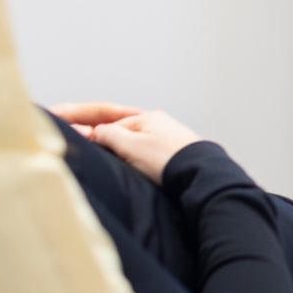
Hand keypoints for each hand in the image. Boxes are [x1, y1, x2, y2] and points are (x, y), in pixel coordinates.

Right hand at [53, 106, 203, 184]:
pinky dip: (146, 164)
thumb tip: (92, 131)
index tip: (95, 154)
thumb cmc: (165, 160)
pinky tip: (148, 173)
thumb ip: (107, 135)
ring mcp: (172, 138)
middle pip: (127, 136)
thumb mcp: (129, 145)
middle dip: (117, 150)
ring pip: (140, 147)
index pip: (113, 125)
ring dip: (132, 158)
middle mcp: (162, 124)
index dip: (101, 141)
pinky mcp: (178, 154)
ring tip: (133, 171)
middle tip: (116, 165)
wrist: (200, 175)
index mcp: (149, 117)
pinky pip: (154, 156)